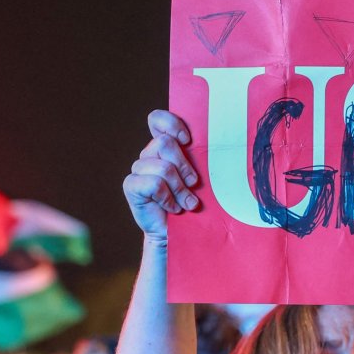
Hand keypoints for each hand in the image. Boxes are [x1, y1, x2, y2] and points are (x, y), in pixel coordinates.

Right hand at [123, 110, 200, 244]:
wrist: (180, 234)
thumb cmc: (194, 203)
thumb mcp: (203, 178)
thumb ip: (202, 158)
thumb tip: (221, 144)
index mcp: (164, 147)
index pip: (157, 119)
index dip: (170, 124)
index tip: (187, 140)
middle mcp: (149, 155)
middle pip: (164, 143)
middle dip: (183, 166)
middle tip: (194, 183)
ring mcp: (138, 170)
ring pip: (162, 167)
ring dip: (179, 188)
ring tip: (187, 203)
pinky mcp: (132, 186)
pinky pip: (152, 184)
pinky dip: (167, 198)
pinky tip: (173, 208)